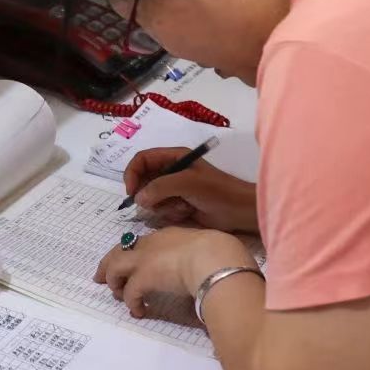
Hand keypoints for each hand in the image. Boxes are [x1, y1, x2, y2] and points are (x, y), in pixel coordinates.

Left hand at [94, 227, 254, 317]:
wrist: (215, 257)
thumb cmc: (220, 253)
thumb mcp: (208, 249)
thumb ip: (200, 258)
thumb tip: (203, 271)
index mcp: (168, 235)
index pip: (142, 243)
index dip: (132, 253)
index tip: (128, 261)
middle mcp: (152, 244)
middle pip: (120, 251)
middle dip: (108, 264)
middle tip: (101, 278)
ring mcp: (145, 259)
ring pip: (115, 268)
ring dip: (115, 282)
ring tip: (119, 296)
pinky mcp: (143, 277)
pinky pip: (129, 292)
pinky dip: (131, 302)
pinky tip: (139, 311)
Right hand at [125, 147, 258, 232]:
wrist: (238, 211)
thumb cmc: (216, 191)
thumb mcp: (187, 183)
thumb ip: (160, 187)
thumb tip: (138, 198)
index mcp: (174, 157)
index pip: (142, 159)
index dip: (133, 173)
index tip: (131, 192)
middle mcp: (171, 171)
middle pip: (143, 180)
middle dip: (148, 194)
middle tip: (156, 204)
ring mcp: (174, 189)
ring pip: (151, 198)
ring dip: (162, 205)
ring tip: (182, 207)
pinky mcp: (178, 205)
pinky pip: (161, 209)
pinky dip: (170, 213)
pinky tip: (187, 212)